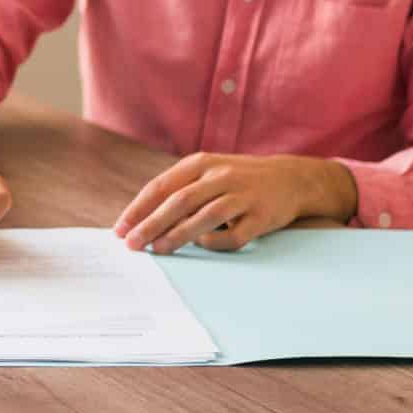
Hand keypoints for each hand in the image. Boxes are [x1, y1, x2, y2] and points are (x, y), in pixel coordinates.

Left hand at [112, 153, 357, 253]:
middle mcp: (221, 175)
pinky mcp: (261, 216)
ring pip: (204, 218)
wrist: (292, 178)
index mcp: (202, 162)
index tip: (121, 229)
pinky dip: (213, 245)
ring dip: (177, 236)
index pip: (162, 185)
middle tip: (132, 244)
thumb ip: (180, 189)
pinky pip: (232, 237)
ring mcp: (243, 195)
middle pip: (179, 202)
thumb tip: (140, 219)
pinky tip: (202, 247)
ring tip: (157, 250)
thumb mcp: (209, 172)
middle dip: (151, 225)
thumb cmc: (239, 179)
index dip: (139, 208)